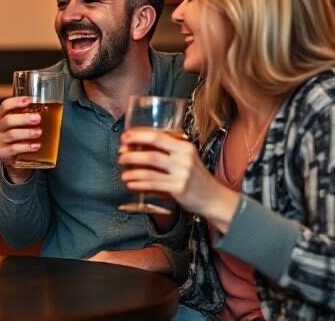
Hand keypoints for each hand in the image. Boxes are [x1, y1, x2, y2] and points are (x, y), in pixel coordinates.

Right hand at [0, 96, 40, 182]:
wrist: (13, 158)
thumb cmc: (18, 137)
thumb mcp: (19, 124)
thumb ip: (26, 115)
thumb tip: (45, 108)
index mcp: (1, 117)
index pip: (5, 106)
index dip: (16, 102)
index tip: (29, 100)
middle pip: (8, 120)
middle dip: (23, 118)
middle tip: (38, 118)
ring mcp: (0, 141)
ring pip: (12, 135)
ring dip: (27, 133)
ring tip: (39, 132)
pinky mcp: (5, 153)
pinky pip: (14, 149)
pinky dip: (26, 147)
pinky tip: (36, 146)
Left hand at [119, 129, 239, 230]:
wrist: (214, 198)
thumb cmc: (196, 176)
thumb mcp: (186, 157)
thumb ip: (169, 150)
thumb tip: (139, 145)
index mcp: (185, 146)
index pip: (157, 137)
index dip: (138, 136)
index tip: (125, 137)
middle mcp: (184, 158)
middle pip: (151, 153)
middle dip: (131, 154)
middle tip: (121, 155)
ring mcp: (182, 174)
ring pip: (150, 170)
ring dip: (132, 170)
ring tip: (123, 172)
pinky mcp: (179, 189)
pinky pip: (153, 184)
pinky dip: (139, 183)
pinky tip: (131, 183)